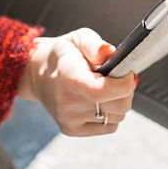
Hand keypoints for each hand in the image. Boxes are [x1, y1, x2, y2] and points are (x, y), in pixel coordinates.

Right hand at [17, 28, 136, 135]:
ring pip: (117, 116)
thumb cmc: (63, 54)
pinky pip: (109, 127)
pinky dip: (111, 114)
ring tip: (105, 87)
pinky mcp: (71, 130)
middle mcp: (65, 100)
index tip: (128, 72)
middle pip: (118, 105)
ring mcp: (67, 118)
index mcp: (67, 73)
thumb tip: (110, 53)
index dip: (123, 84)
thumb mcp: (77, 38)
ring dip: (119, 101)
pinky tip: (99, 101)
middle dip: (127, 90)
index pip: (100, 90)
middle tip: (120, 77)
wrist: (38, 74)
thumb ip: (94, 44)